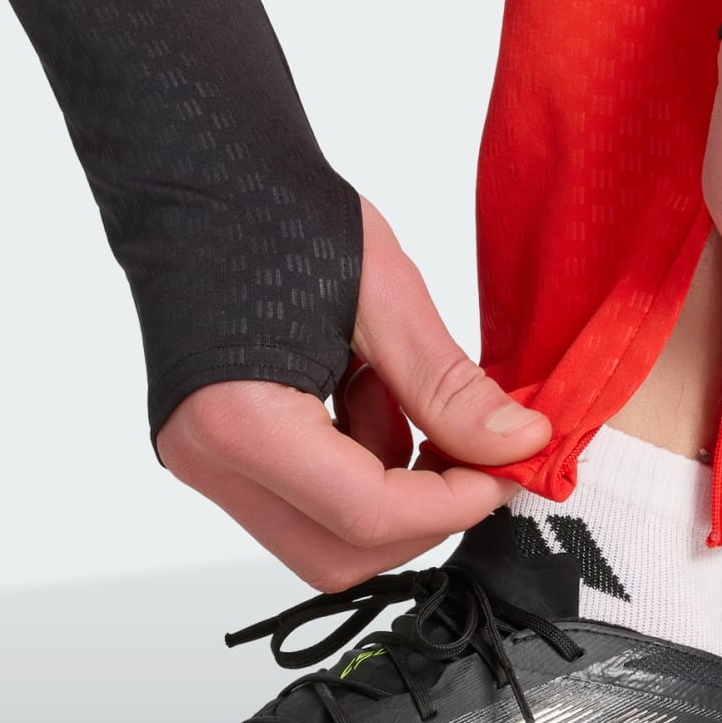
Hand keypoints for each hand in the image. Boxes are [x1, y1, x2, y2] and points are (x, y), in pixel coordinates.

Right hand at [157, 199, 550, 588]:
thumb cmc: (280, 211)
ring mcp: (203, 459)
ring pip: (321, 533)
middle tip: (474, 449)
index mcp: (241, 421)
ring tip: (396, 388)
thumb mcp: (386, 297)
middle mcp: (207, 458)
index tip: (509, 468)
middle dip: (422, 513)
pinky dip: (356, 463)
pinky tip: (364, 387)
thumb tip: (520, 447)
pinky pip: (302, 495)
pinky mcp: (214, 447)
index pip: (365, 517)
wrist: (201, 168)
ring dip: (389, 485)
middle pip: (339, 553)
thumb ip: (448, 387)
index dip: (453, 503)